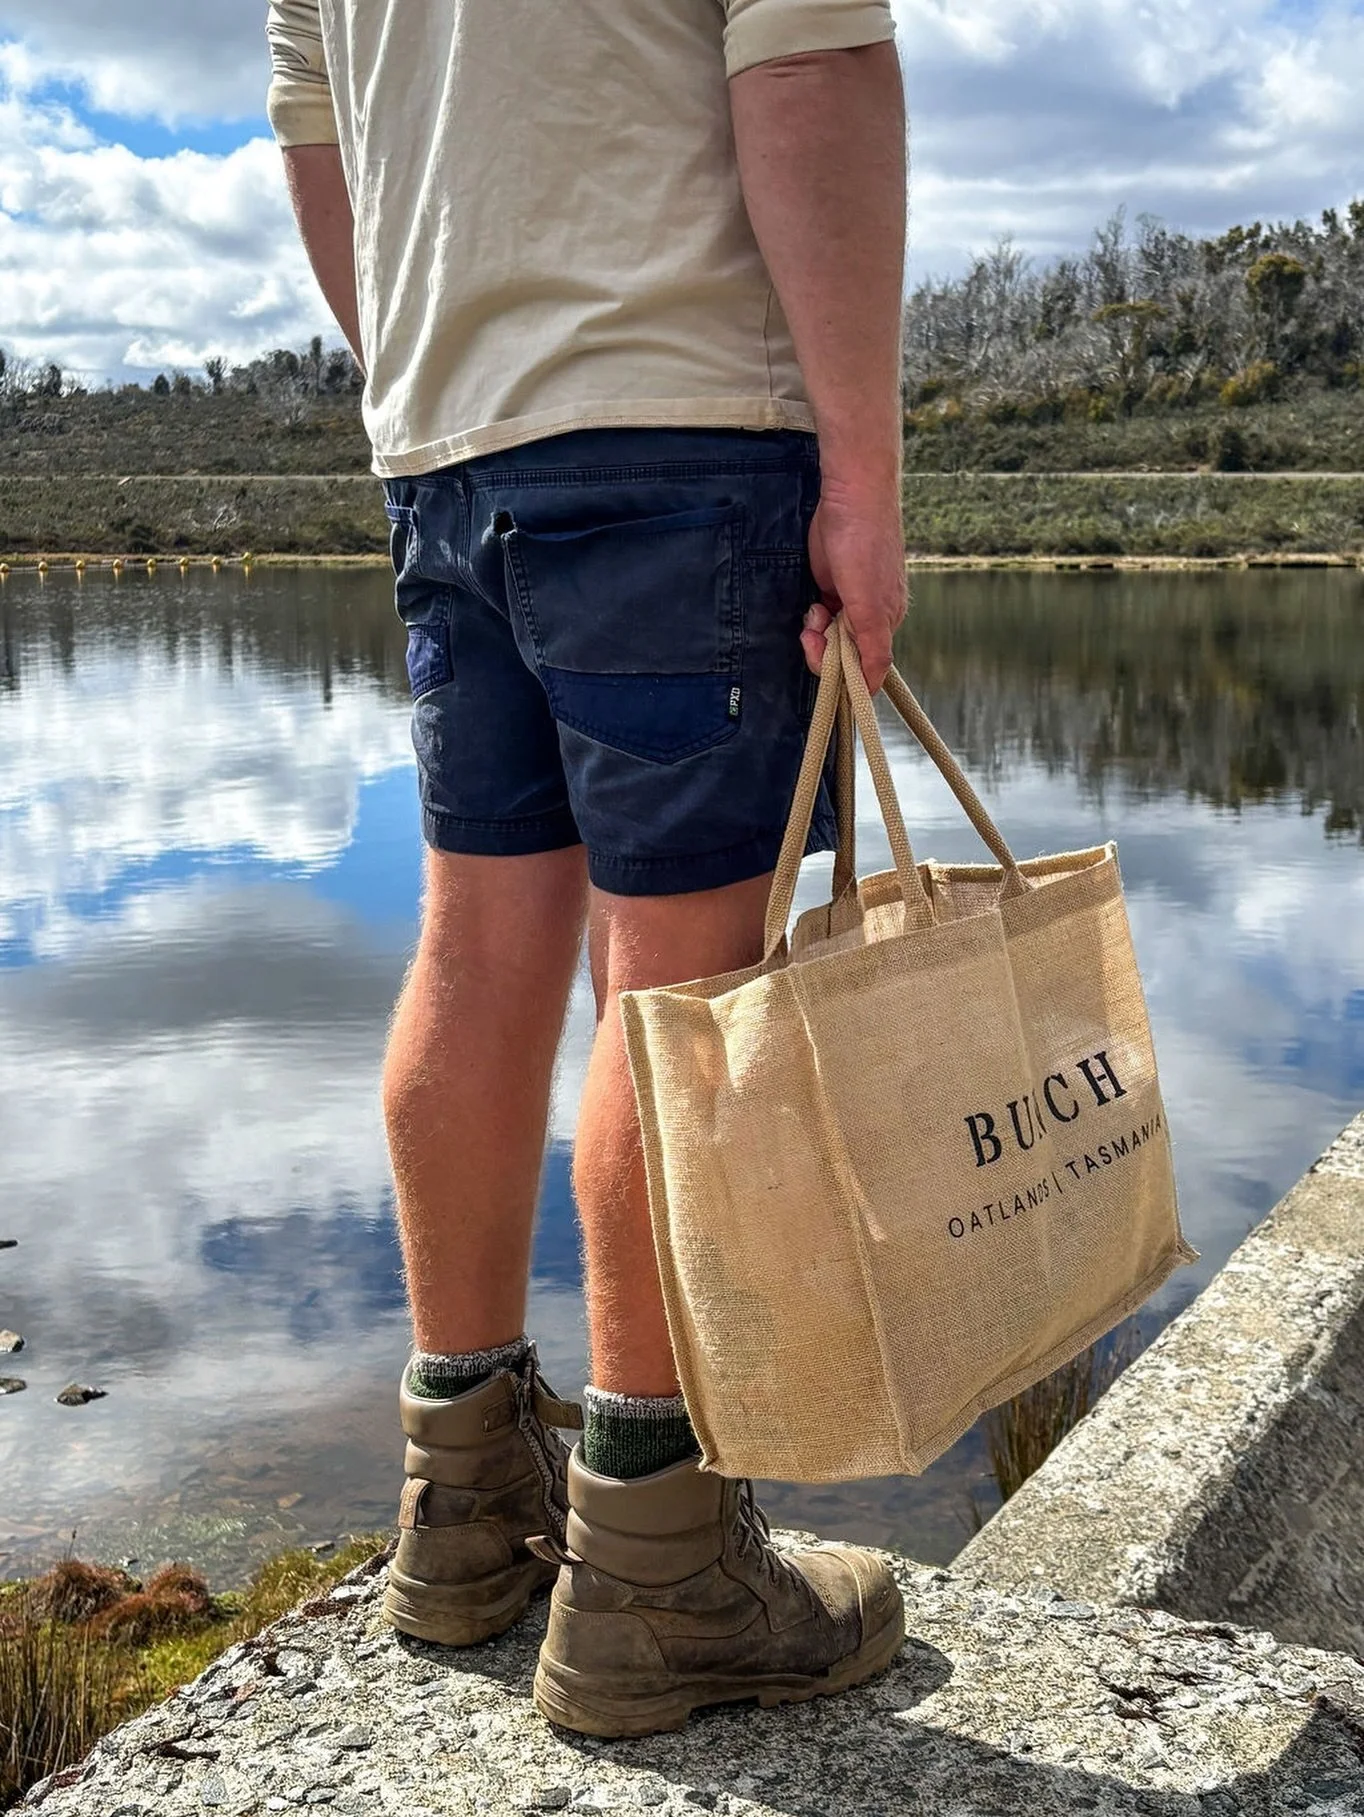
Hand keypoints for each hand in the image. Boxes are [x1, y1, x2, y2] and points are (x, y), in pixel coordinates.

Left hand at [800, 482, 906, 692]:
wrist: (851, 497)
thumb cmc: (865, 546)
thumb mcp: (870, 605)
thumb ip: (873, 649)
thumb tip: (871, 689)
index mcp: (886, 624)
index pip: (865, 669)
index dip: (840, 672)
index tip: (821, 656)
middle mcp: (871, 617)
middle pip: (843, 655)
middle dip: (823, 649)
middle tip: (812, 630)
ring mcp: (851, 602)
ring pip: (829, 638)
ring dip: (816, 632)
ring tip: (814, 609)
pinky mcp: (833, 587)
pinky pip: (821, 618)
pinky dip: (813, 618)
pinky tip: (812, 603)